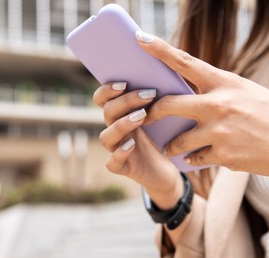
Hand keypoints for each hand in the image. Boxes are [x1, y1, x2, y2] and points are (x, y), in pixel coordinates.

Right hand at [93, 83, 182, 208]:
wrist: (167, 171)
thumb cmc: (164, 140)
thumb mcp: (160, 117)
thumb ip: (155, 100)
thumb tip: (164, 76)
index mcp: (120, 115)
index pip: (102, 99)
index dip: (107, 90)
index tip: (124, 82)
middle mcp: (115, 131)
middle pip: (107, 112)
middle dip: (126, 101)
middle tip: (148, 95)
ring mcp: (116, 150)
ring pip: (106, 137)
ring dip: (121, 125)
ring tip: (141, 117)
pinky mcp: (123, 168)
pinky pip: (112, 163)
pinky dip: (119, 154)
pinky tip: (131, 145)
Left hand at [136, 31, 268, 177]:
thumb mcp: (244, 92)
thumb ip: (215, 92)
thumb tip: (185, 96)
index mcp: (225, 83)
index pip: (185, 62)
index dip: (159, 49)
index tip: (140, 38)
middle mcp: (219, 104)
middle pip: (168, 105)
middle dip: (150, 113)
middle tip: (143, 117)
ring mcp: (221, 131)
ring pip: (178, 140)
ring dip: (171, 145)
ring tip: (170, 147)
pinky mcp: (225, 155)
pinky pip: (195, 158)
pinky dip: (192, 158)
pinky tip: (196, 156)